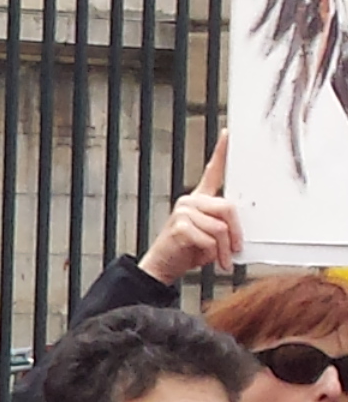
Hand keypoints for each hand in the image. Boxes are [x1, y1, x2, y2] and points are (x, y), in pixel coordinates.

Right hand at [140, 140, 239, 282]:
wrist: (162, 266)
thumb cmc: (188, 251)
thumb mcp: (212, 235)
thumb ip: (224, 224)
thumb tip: (239, 225)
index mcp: (200, 199)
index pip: (213, 171)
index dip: (221, 152)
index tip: (228, 134)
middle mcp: (191, 201)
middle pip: (228, 207)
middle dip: (236, 233)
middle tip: (234, 250)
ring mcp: (184, 211)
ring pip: (221, 227)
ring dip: (224, 249)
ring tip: (219, 260)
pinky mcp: (180, 225)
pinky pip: (210, 238)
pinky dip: (212, 253)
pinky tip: (204, 258)